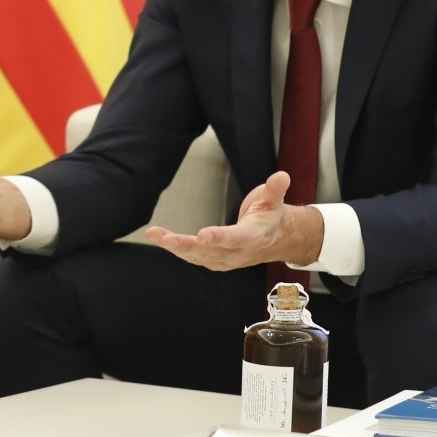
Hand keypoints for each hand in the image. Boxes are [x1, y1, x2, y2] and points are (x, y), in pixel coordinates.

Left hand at [144, 172, 324, 271]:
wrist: (276, 240)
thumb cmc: (271, 216)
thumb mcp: (275, 200)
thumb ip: (275, 189)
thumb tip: (281, 176)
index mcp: (252, 237)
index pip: (234, 239)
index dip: (219, 238)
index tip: (202, 235)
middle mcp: (237, 252)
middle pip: (209, 251)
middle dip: (186, 245)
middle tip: (165, 239)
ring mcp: (225, 259)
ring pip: (197, 255)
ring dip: (174, 246)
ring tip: (154, 234)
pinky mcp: (216, 260)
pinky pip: (194, 256)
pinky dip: (177, 249)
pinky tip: (161, 238)